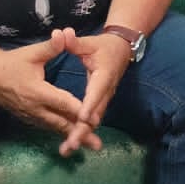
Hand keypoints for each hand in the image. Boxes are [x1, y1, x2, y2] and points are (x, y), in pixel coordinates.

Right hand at [0, 30, 101, 153]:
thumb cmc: (12, 62)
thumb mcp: (32, 53)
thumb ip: (51, 47)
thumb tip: (64, 34)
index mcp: (38, 91)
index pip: (63, 103)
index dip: (79, 111)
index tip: (95, 119)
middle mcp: (35, 108)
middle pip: (61, 123)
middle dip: (80, 133)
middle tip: (98, 145)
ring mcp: (30, 115)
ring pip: (55, 128)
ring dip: (72, 137)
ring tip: (91, 146)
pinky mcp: (28, 118)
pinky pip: (48, 127)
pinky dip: (61, 133)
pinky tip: (73, 139)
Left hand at [56, 28, 132, 155]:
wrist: (122, 50)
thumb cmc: (104, 46)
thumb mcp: (89, 42)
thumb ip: (74, 42)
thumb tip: (63, 33)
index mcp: (104, 76)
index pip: (96, 93)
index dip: (90, 105)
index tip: (82, 118)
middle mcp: (106, 92)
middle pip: (95, 114)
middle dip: (83, 130)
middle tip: (70, 144)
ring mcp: (104, 99)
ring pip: (94, 121)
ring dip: (82, 135)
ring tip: (67, 149)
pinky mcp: (100, 104)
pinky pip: (92, 120)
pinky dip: (82, 132)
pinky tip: (71, 143)